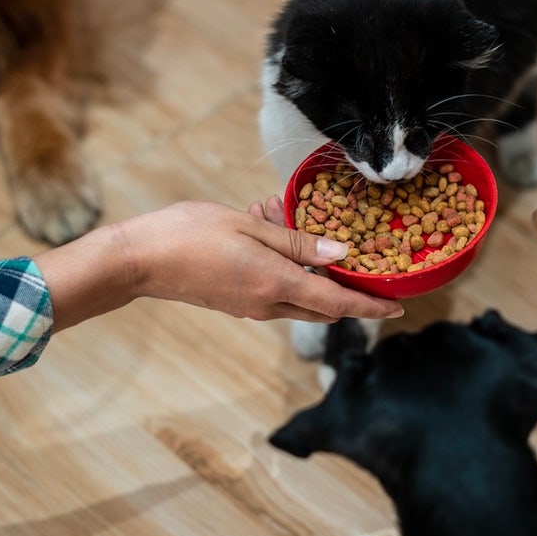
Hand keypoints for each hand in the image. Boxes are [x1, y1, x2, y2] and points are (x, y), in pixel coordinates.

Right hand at [36, 197, 403, 331]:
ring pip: (300, 299)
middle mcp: (267, 304)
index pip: (336, 303)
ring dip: (315, 278)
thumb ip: (296, 242)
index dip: (370, 306)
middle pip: (322, 307)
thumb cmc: (188, 234)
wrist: (138, 260)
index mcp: (275, 284)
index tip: (398, 306)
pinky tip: (276, 237)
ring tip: (310, 234)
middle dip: (349, 294)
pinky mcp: (236, 302)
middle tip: (369, 269)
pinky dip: (290, 273)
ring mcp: (250, 307)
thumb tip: (341, 255)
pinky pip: (277, 292)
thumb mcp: (248, 228)